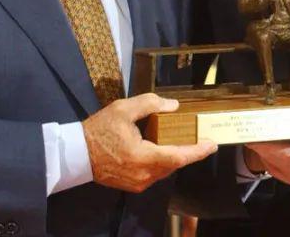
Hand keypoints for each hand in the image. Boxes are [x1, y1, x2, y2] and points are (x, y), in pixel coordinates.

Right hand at [83, 93, 217, 191]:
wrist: (77, 154)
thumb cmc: (99, 130)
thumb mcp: (123, 109)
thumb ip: (150, 104)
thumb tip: (173, 106)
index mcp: (143, 157)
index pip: (178, 157)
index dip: (197, 151)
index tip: (212, 145)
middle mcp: (144, 175)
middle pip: (174, 164)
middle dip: (188, 151)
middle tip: (198, 137)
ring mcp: (138, 183)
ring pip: (165, 170)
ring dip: (174, 156)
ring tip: (181, 140)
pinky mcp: (133, 185)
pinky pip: (154, 173)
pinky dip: (162, 162)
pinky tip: (161, 149)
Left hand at [244, 118, 289, 194]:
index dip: (275, 145)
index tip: (260, 134)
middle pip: (284, 163)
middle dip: (265, 149)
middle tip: (249, 133)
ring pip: (283, 170)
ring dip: (266, 157)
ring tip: (252, 141)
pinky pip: (287, 176)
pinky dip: (273, 165)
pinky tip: (264, 154)